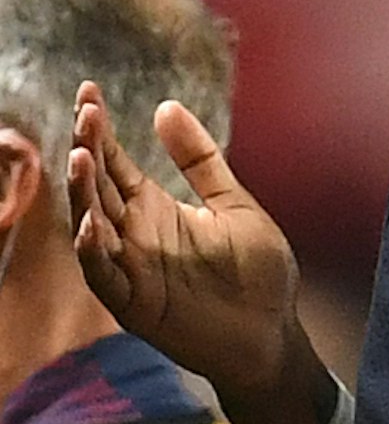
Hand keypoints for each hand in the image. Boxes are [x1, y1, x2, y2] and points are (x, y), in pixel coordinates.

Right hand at [68, 82, 328, 423]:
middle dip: (88, 148)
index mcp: (153, 208)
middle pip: (97, 186)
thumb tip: (165, 106)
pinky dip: (92, 251)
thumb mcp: (233, 205)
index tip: (89, 91)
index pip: (114, 161)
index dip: (98, 129)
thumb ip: (201, 160)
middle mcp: (133, 234)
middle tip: (86, 112)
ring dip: (82, 193)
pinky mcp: (135, 303)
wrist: (273, 332)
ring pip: (91, 226)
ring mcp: (130, 268)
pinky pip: (103, 276)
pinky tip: (89, 225)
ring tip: (81, 156)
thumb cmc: (255, 272)